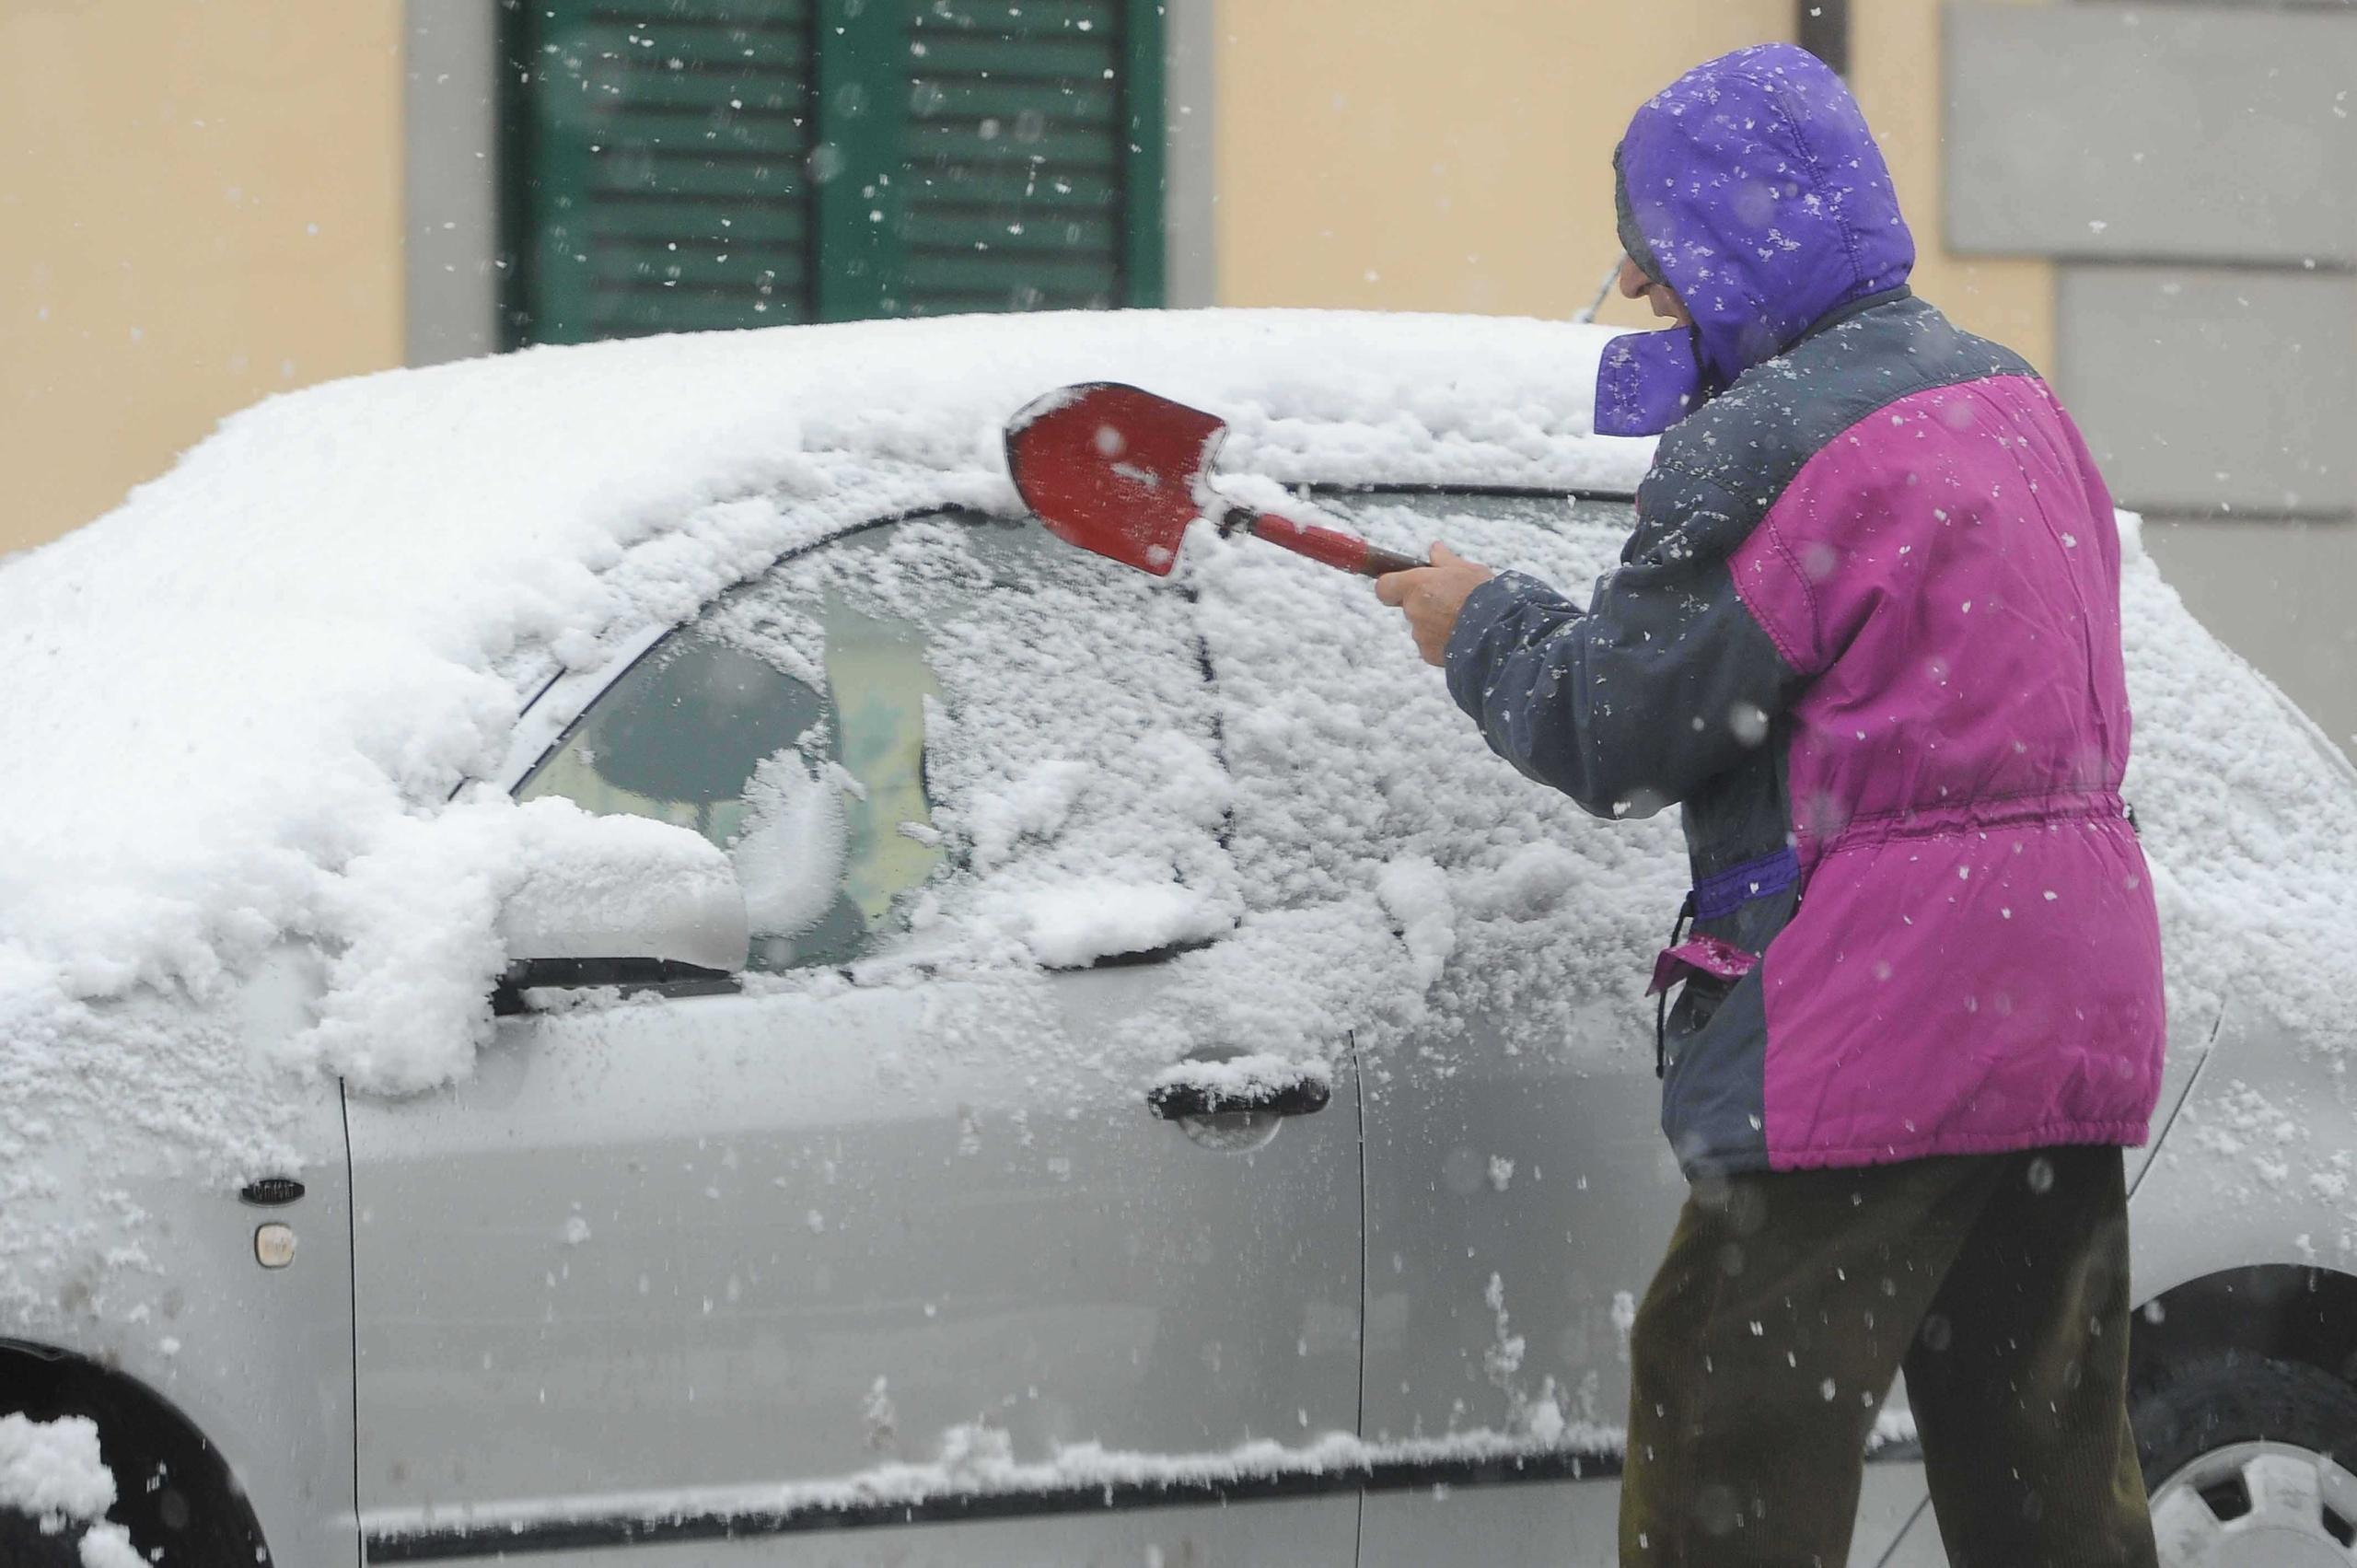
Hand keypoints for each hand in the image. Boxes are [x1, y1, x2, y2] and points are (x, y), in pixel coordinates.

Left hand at [1374, 543, 1495, 666]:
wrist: (1498, 632)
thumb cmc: (1484, 595)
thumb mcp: (1468, 570)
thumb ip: (1445, 560)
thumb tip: (1435, 549)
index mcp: (1416, 585)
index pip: (1384, 587)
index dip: (1393, 586)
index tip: (1406, 585)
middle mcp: (1413, 610)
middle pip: (1409, 607)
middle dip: (1426, 605)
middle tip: (1452, 602)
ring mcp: (1420, 635)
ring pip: (1422, 628)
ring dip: (1436, 624)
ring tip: (1463, 621)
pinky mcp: (1429, 655)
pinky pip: (1432, 646)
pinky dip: (1443, 642)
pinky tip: (1463, 636)